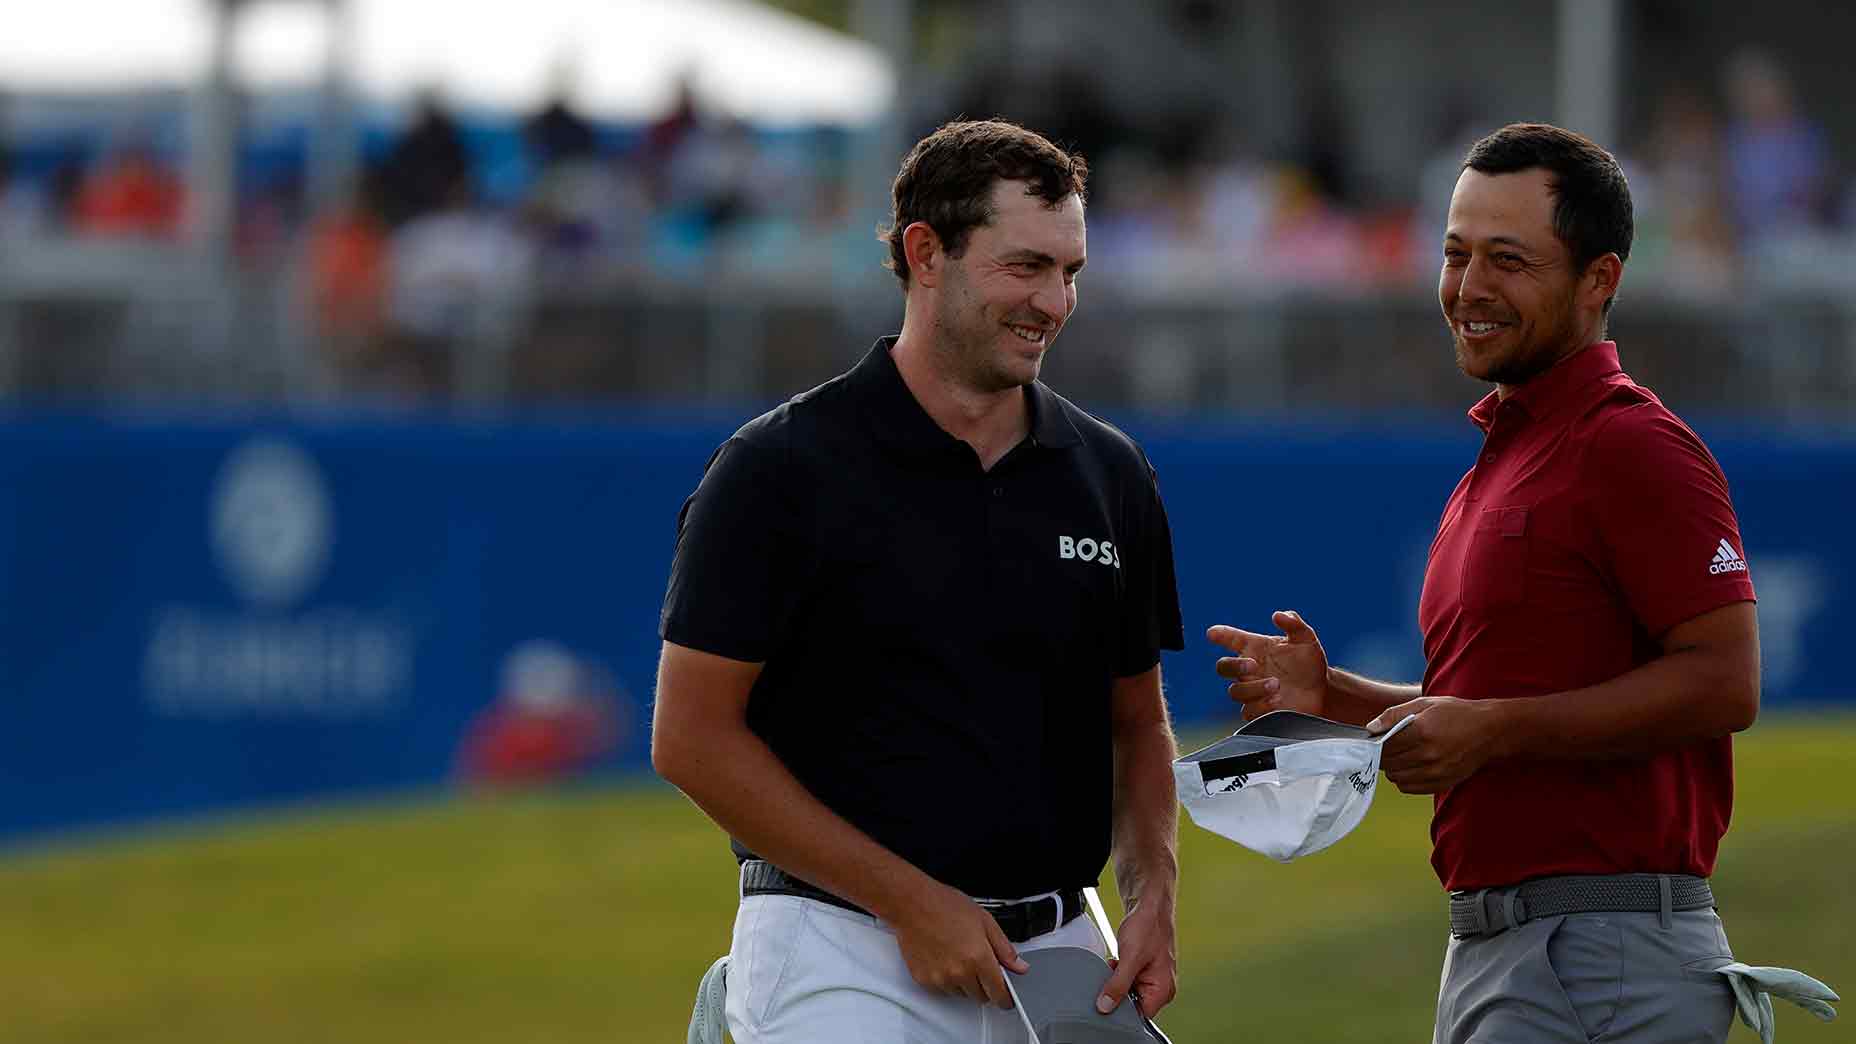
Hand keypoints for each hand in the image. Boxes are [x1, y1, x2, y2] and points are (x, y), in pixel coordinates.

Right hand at [889, 880, 1027, 1008]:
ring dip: (964, 983)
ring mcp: (941, 979)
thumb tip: (1019, 966)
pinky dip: (946, 980)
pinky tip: (943, 959)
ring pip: (961, 994)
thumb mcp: (985, 921)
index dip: (1006, 998)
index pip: (999, 994)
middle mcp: (960, 973)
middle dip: (984, 985)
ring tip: (957, 956)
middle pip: (981, 996)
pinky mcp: (924, 980)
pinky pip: (942, 990)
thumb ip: (1004, 948)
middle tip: (978, 963)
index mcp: (979, 958)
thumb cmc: (945, 906)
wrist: (912, 904)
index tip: (1007, 998)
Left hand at [1097, 897, 1177, 1018]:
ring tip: (1115, 965)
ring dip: (1116, 981)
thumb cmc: (1148, 926)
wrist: (1148, 904)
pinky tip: (1115, 962)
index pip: (1139, 1016)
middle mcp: (1160, 987)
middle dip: (1117, 992)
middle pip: (1132, 1004)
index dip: (1120, 1010)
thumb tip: (1105, 1006)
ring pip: (1127, 991)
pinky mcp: (1143, 969)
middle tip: (1109, 977)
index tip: (1105, 1000)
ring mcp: (1151, 978)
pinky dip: (1117, 973)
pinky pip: (1126, 979)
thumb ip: (1117, 985)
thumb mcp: (1130, 958)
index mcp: (1163, 990)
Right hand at [1207, 611, 1330, 719]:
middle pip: (1223, 667)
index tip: (1213, 633)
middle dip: (1234, 665)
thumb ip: (1293, 623)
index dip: (1220, 635)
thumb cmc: (1309, 662)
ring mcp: (1252, 691)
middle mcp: (1249, 670)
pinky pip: (1248, 712)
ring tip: (1276, 685)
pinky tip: (1277, 701)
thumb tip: (1277, 615)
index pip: (1231, 638)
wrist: (1322, 690)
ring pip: (1235, 691)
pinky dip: (1260, 706)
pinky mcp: (1260, 711)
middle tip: (1253, 664)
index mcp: (1254, 648)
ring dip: (1253, 688)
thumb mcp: (1305, 638)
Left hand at [1370, 697, 1503, 793]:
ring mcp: (1435, 772)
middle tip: (1388, 746)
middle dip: (1382, 755)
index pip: (1383, 745)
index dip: (1375, 743)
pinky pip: (1408, 788)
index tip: (1376, 739)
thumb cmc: (1456, 714)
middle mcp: (1427, 755)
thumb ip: (1394, 715)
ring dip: (1393, 768)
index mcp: (1421, 732)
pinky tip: (1412, 766)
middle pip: (1387, 763)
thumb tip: (1370, 728)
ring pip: (1395, 777)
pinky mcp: (1441, 784)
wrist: (1490, 732)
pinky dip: (1404, 779)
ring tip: (1402, 755)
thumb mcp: (1425, 704)